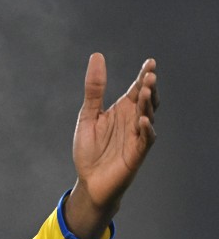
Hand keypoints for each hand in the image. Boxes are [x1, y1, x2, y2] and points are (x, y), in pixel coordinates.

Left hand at [65, 53, 158, 238]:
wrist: (89, 182)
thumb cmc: (90, 150)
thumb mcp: (88, 116)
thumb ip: (94, 89)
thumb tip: (97, 57)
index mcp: (122, 110)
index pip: (136, 89)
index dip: (144, 76)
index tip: (149, 63)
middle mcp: (132, 120)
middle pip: (146, 100)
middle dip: (149, 87)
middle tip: (149, 75)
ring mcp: (136, 136)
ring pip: (148, 116)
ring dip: (147, 104)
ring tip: (145, 91)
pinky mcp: (136, 153)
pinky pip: (145, 140)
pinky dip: (145, 130)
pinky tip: (142, 120)